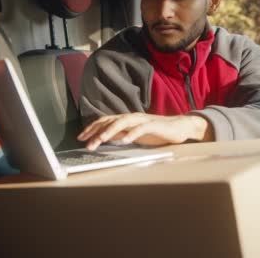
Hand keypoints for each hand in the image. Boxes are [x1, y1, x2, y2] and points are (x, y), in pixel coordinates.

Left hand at [77, 113, 212, 150]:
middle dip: (97, 131)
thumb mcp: (134, 135)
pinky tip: (125, 141)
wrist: (179, 127)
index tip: (80, 137)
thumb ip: (121, 134)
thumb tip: (105, 138)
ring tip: (101, 140)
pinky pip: (141, 129)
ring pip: (123, 122)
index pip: (105, 121)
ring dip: (110, 131)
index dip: (92, 128)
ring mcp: (142, 120)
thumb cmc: (156, 132)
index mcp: (126, 119)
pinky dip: (132, 134)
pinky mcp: (154, 125)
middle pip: (110, 121)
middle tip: (86, 143)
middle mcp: (132, 117)